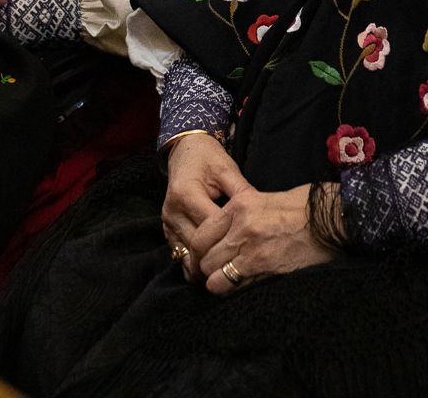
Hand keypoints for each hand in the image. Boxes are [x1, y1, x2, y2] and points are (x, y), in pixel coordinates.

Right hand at [161, 133, 249, 283]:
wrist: (185, 152)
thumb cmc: (208, 159)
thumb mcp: (227, 169)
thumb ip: (241, 192)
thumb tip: (260, 214)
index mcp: (186, 194)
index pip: (211, 225)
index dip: (231, 237)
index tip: (252, 248)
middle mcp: (173, 211)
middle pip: (198, 245)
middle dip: (220, 257)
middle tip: (243, 271)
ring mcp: (168, 223)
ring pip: (188, 255)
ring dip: (207, 266)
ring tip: (230, 275)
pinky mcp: (167, 230)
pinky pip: (180, 254)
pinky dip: (196, 263)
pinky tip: (213, 270)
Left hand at [192, 182, 338, 294]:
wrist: (335, 218)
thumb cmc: (306, 205)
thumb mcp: (267, 197)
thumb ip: (243, 212)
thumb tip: (229, 227)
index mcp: (239, 206)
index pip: (200, 234)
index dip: (199, 249)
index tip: (205, 255)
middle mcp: (241, 229)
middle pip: (203, 258)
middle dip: (206, 268)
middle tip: (214, 272)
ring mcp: (253, 251)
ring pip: (214, 278)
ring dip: (218, 282)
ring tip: (226, 282)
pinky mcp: (266, 270)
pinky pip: (237, 288)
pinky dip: (235, 291)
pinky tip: (242, 287)